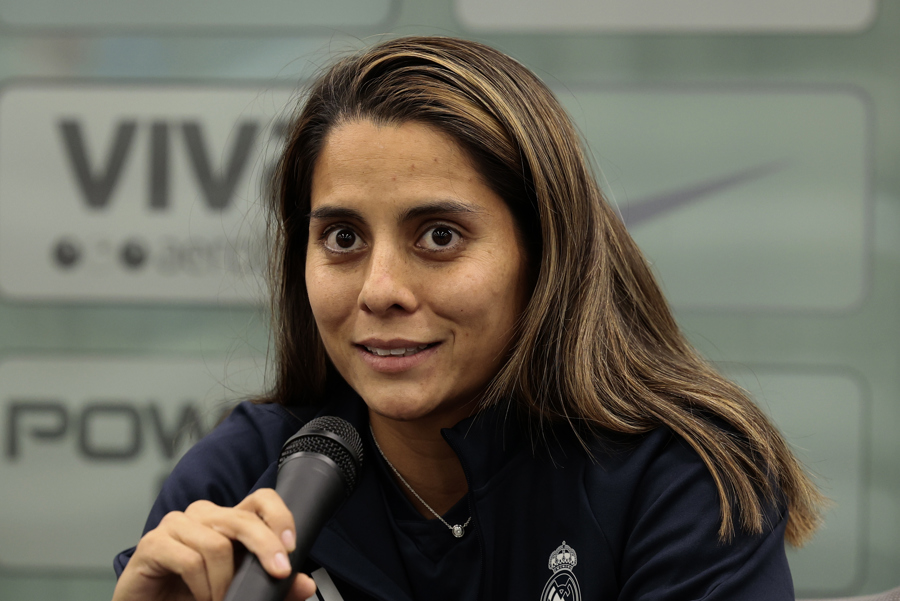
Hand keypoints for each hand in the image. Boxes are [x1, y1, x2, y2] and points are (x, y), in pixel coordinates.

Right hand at [112, 488, 316, 600]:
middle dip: (265, 548)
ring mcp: (176, 525)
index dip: (279, 516)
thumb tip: (304, 584)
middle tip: (277, 574)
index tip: (291, 547)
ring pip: (216, 544)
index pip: (260, 500)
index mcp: (227, 521)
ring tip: (220, 600)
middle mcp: (203, 515)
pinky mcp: (153, 543)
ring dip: (223, 582)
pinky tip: (200, 597)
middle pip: (242, 520)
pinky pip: (189, 560)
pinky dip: (201, 586)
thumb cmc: (189, 594)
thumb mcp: (236, 590)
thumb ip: (271, 587)